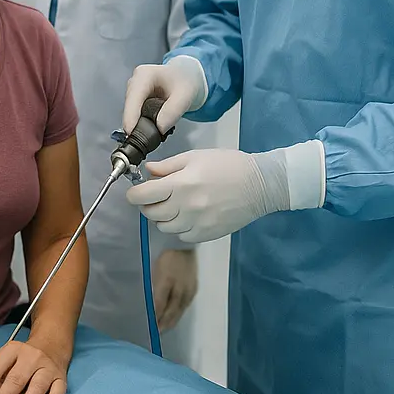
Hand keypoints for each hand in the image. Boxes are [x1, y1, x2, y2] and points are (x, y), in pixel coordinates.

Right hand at [123, 56, 207, 134]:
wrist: (185, 77)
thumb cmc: (184, 82)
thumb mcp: (185, 97)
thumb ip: (172, 112)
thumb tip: (158, 129)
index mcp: (145, 75)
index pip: (133, 98)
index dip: (131, 117)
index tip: (132, 133)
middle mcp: (135, 81)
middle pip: (129, 108)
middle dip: (137, 124)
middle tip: (151, 138)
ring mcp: (133, 91)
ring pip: (130, 113)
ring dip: (140, 124)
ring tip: (157, 129)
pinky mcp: (134, 100)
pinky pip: (134, 115)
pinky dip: (142, 122)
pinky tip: (154, 124)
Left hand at [126, 148, 292, 243]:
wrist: (260, 185)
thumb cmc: (228, 165)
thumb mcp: (196, 157)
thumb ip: (168, 166)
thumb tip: (148, 172)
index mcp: (182, 184)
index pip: (144, 195)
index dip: (133, 194)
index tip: (133, 192)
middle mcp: (187, 207)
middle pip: (151, 213)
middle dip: (147, 204)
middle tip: (154, 196)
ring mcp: (197, 224)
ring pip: (164, 227)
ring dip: (162, 216)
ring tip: (173, 204)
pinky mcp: (207, 235)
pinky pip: (182, 235)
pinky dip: (179, 226)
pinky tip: (188, 214)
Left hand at [152, 249, 197, 331]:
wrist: (184, 245)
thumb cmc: (165, 255)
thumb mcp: (155, 269)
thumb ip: (154, 287)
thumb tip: (151, 304)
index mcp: (167, 280)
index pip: (160, 304)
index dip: (155, 316)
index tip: (149, 325)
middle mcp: (179, 288)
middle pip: (171, 310)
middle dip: (163, 323)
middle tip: (156, 332)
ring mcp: (188, 289)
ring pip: (180, 310)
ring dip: (172, 321)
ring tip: (164, 329)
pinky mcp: (194, 289)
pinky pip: (186, 305)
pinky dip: (179, 313)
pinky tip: (175, 317)